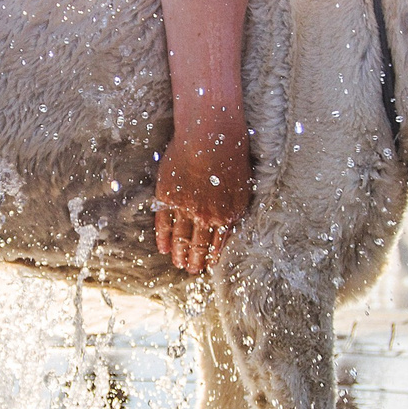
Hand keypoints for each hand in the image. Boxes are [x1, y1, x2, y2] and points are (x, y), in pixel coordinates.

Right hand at [153, 115, 250, 273]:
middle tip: (192, 271)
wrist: (209, 137)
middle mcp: (206, 217)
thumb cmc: (231, 157)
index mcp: (226, 215)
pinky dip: (164, 237)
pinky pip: (164, 223)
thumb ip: (236, 210)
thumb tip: (230, 227)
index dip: (211, 256)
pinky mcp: (167, 197)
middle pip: (198, 245)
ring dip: (180, 254)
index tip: (207, 266)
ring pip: (181, 238)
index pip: (217, 244)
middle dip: (195, 261)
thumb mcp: (243, 188)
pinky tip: (164, 248)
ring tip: (179, 264)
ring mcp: (185, 208)